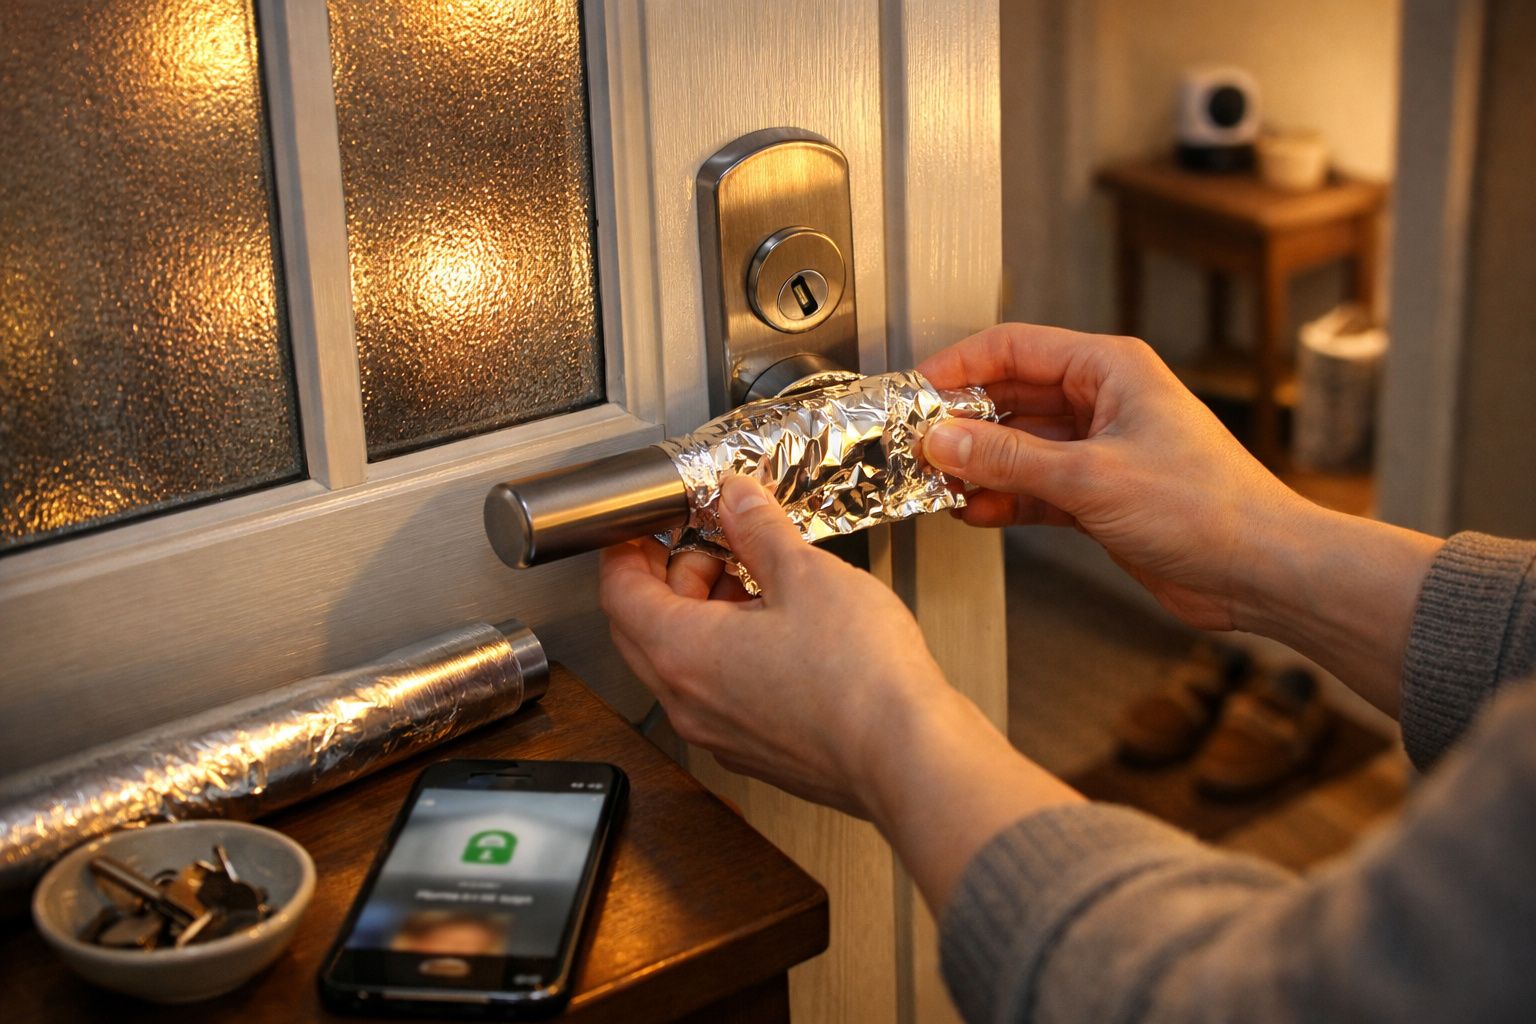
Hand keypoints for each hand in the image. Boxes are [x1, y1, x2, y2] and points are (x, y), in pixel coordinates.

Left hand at [599, 475, 947, 818]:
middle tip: (712, 543)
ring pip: (681, 663)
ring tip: (756, 581)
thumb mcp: (806, 574)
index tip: (645, 527)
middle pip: (642, 629)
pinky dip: (728, 653)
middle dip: (670, 578)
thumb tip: (736, 501)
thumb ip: (759, 531)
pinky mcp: (754, 751)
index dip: (626, 551)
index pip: (618, 593)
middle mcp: (687, 702)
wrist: (908, 758)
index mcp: (682, 653)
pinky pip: (717, 693)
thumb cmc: (859, 678)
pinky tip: (778, 629)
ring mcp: (718, 734)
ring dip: (702, 615)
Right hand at [918, 323, 1309, 631]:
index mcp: (1110, 369)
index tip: (913, 394)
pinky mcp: (1098, 496)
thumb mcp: (1091, 478)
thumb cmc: (1208, 508)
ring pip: (1017, 446)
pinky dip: (1002, 498)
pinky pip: (1033, 486)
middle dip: (961, 422)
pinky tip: (972, 511)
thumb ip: (1008, 459)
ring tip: (934, 484)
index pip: (1013, 348)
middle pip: (1010, 396)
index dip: (958, 367)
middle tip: (913, 446)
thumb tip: (942, 439)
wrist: (1260, 571)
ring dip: (978, 466)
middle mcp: (1103, 401)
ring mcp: (1099, 449)